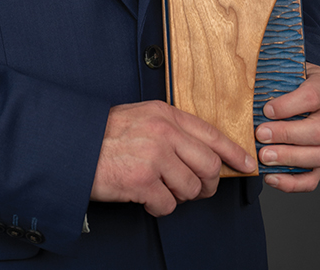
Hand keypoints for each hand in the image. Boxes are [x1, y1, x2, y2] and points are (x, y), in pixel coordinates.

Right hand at [90, 100, 256, 215]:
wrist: (72, 147)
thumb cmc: (105, 135)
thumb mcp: (141, 117)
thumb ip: (171, 129)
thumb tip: (204, 153)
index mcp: (164, 113)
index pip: (212, 134)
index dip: (234, 152)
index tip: (246, 163)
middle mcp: (163, 132)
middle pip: (209, 166)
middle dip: (208, 184)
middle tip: (198, 189)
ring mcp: (154, 156)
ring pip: (191, 188)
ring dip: (178, 196)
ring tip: (160, 188)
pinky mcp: (142, 181)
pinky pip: (168, 205)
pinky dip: (158, 206)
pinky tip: (144, 196)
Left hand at [255, 63, 319, 191]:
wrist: (305, 85)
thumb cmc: (290, 76)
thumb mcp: (285, 65)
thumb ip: (270, 70)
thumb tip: (241, 73)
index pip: (312, 96)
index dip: (288, 106)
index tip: (265, 110)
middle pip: (319, 131)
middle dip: (287, 135)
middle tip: (260, 135)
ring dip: (290, 159)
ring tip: (263, 157)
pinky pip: (315, 177)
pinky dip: (293, 182)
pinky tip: (271, 177)